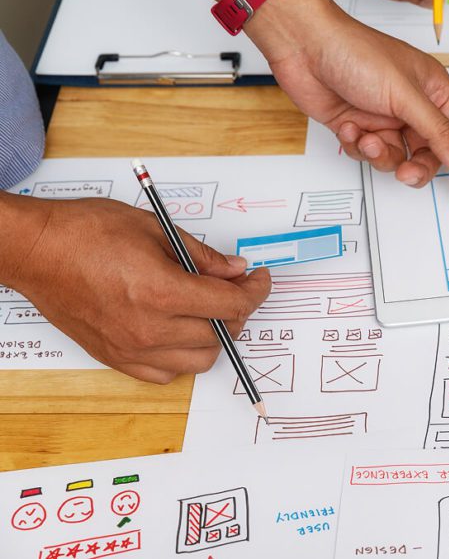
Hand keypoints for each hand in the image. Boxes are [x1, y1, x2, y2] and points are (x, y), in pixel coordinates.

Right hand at [5, 197, 270, 383]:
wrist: (36, 251)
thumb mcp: (155, 229)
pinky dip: (182, 356)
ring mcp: (131, 348)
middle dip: (238, 310)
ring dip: (214, 336)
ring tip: (208, 310)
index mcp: (162, 292)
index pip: (232, 304)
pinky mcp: (114, 358)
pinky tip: (179, 330)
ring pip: (199, 360)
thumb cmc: (86, 232)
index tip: (259, 280)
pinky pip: (166, 373)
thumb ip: (202, 256)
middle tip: (235, 289)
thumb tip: (235, 270)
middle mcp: (149, 328)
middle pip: (222, 334)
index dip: (256, 291)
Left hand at [246, 0, 448, 203]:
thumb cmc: (358, 53)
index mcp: (435, 92)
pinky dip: (358, 145)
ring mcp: (385, 118)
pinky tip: (349, 127)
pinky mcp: (360, 126)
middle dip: (415, 167)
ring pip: (395, 158)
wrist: (305, 47)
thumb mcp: (405, 95)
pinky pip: (368, 153)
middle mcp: (413, 107)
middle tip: (405, 173)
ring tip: (366, 138)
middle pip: (428, 154)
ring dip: (379, 154)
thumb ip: (437, 131)